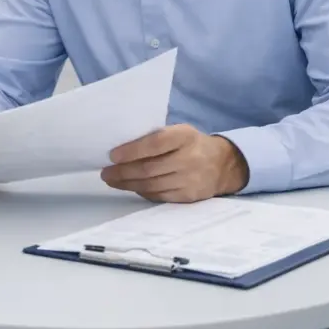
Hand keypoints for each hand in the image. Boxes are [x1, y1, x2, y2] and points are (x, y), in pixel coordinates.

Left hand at [100, 124, 248, 202]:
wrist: (222, 164)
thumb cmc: (190, 144)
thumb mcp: (178, 132)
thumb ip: (156, 137)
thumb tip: (121, 147)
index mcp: (185, 136)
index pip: (155, 143)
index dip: (132, 151)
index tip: (112, 155)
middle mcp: (190, 158)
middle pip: (150, 169)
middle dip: (123, 172)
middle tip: (106, 173)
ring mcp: (191, 179)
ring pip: (152, 185)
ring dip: (128, 184)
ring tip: (112, 181)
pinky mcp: (189, 196)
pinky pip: (160, 196)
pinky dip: (142, 192)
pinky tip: (131, 187)